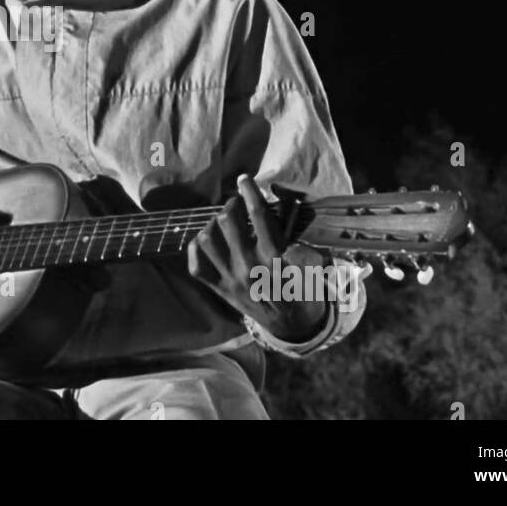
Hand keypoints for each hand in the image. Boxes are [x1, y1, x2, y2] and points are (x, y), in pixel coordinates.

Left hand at [187, 174, 328, 342]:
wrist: (290, 326)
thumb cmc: (303, 289)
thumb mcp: (311, 264)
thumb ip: (298, 238)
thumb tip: (285, 210)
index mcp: (273, 257)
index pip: (257, 215)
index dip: (249, 192)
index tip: (244, 179)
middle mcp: (247, 266)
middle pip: (227, 221)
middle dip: (231, 205)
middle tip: (236, 203)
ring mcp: (228, 279)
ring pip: (206, 239)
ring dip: (212, 224)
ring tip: (222, 221)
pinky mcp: (218, 289)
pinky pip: (195, 263)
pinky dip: (197, 248)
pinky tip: (208, 241)